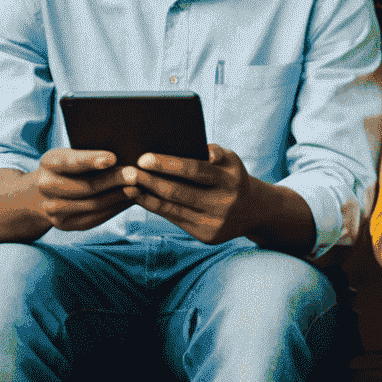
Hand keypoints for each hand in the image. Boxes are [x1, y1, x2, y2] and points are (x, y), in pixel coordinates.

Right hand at [30, 148, 130, 230]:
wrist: (42, 193)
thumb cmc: (69, 166)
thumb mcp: (72, 154)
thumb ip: (91, 155)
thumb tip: (126, 154)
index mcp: (49, 162)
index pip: (71, 162)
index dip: (91, 160)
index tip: (113, 158)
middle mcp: (47, 186)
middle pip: (86, 186)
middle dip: (113, 181)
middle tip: (136, 175)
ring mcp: (53, 208)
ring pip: (93, 204)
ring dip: (118, 196)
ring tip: (139, 188)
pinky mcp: (64, 224)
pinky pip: (95, 218)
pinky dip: (115, 208)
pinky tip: (129, 200)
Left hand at [120, 143, 260, 244]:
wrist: (253, 210)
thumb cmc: (231, 176)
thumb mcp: (230, 160)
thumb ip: (212, 152)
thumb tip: (182, 145)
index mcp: (231, 178)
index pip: (195, 170)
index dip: (168, 164)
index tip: (143, 158)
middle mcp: (225, 202)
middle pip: (180, 192)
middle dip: (151, 181)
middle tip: (128, 172)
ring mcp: (216, 222)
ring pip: (173, 209)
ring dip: (148, 196)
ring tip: (129, 185)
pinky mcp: (207, 236)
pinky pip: (175, 220)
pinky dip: (156, 208)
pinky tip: (142, 198)